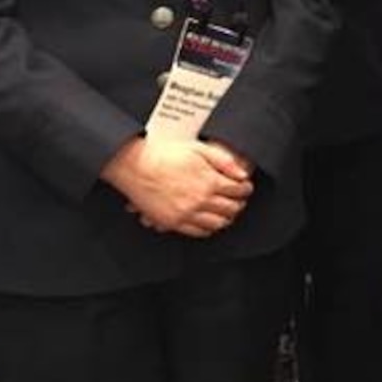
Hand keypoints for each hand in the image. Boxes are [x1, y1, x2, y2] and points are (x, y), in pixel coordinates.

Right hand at [102, 136, 251, 237]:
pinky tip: (209, 222)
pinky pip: (198, 232)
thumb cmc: (164, 155)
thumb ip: (224, 161)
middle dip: (238, 204)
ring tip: (226, 212)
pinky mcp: (174, 222)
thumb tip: (241, 173)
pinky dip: (208, 229)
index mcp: (209, 181)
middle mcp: (200, 200)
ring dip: (226, 218)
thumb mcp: (199, 149)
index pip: (238, 191)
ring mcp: (187, 213)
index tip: (245, 188)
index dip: (246, 189)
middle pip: (231, 209)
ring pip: (217, 224)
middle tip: (238, 201)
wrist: (136, 166)